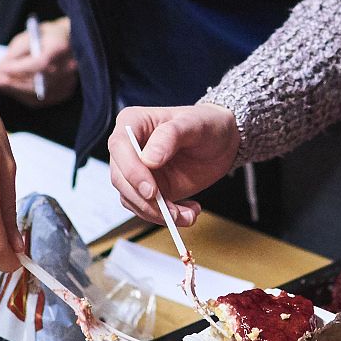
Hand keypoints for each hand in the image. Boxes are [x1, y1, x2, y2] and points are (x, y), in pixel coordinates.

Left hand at [0, 17, 77, 105]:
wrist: (71, 40)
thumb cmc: (47, 35)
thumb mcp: (30, 35)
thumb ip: (16, 51)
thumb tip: (1, 69)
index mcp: (61, 47)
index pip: (39, 63)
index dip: (18, 68)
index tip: (0, 69)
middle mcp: (68, 67)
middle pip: (38, 81)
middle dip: (12, 81)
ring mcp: (69, 81)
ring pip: (37, 93)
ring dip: (16, 90)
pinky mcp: (65, 91)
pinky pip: (41, 99)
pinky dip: (24, 95)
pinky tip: (12, 89)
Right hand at [108, 103, 240, 224]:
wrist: (221, 142)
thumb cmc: (206, 124)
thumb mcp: (194, 124)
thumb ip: (170, 136)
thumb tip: (148, 159)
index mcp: (133, 123)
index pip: (119, 147)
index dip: (131, 171)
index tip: (151, 191)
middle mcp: (129, 148)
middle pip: (121, 179)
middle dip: (145, 201)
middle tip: (172, 212)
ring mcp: (137, 171)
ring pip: (132, 199)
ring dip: (158, 214)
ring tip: (188, 214)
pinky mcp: (149, 190)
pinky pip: (147, 209)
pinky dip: (167, 217)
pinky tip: (189, 212)